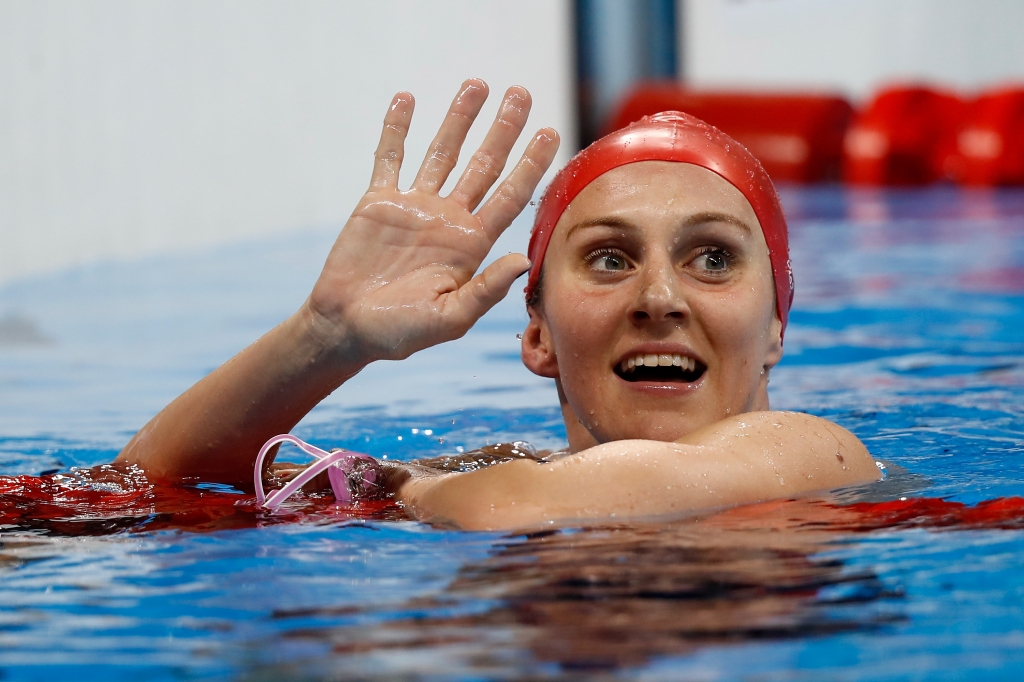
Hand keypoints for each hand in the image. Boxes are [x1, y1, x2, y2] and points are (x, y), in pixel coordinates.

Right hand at [308, 79, 559, 362]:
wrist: (348, 328)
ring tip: (478, 84)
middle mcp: (448, 219)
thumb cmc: (401, 333)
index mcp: (471, 245)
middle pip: (484, 165)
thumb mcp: (450, 318)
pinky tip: (407, 99)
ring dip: (459, 119)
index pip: (510, 196)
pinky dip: (397, 128)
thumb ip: (486, 290)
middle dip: (504, 130)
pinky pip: (389, 157)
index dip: (531, 164)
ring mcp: (414, 207)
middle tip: (522, 93)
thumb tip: (523, 260)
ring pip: (442, 152)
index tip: (552, 132)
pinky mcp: (378, 202)